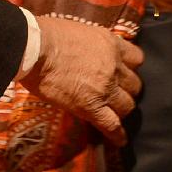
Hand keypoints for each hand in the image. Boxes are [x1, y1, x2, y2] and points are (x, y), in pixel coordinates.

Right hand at [19, 16, 142, 145]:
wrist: (34, 47)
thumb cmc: (47, 34)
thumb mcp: (79, 30)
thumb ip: (91, 43)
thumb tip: (86, 51)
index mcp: (110, 44)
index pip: (137, 59)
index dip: (131, 67)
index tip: (124, 71)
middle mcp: (114, 67)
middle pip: (134, 85)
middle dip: (127, 90)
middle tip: (116, 94)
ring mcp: (105, 88)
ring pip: (127, 106)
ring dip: (121, 109)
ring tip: (113, 113)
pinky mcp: (91, 107)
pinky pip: (112, 125)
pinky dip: (117, 135)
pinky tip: (119, 140)